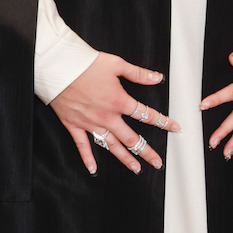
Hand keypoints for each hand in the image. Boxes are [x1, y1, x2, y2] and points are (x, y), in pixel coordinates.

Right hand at [50, 54, 178, 175]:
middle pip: (131, 138)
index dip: (163, 122)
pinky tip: (93, 170)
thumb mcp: (116, 64)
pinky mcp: (74, 125)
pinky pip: (82, 145)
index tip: (174, 128)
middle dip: (147, 151)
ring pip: (111, 146)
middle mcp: (107, 116)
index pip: (146, 115)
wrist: (58, 66)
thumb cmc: (85, 63)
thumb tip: (157, 78)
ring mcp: (90, 123)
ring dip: (125, 159)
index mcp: (119, 101)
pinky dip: (87, 158)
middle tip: (157, 162)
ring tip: (136, 169)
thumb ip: (138, 74)